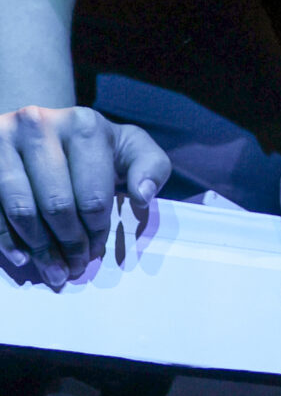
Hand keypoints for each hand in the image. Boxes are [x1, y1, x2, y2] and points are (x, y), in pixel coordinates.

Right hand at [0, 104, 169, 286]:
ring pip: (22, 209)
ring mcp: (3, 138)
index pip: (93, 195)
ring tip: (53, 271)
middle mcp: (38, 125)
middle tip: (74, 268)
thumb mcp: (129, 149)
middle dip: (69, 245)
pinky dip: (7, 239)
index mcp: (82, 124)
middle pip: (57, 205)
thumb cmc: (92, 148)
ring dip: (39, 248)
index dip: (96, 231)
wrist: (42, 128)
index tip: (95, 250)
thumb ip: (151, 167)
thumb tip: (143, 195)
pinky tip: (22, 257)